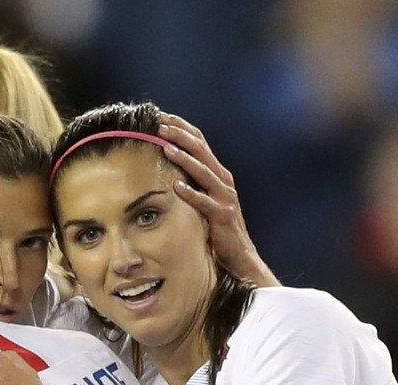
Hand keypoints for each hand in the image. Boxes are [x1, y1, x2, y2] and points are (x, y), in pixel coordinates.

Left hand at [157, 112, 279, 287]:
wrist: (238, 255)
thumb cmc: (216, 227)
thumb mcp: (205, 198)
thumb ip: (194, 182)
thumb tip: (168, 166)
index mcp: (218, 173)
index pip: (199, 142)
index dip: (181, 127)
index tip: (160, 117)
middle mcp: (223, 181)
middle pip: (201, 150)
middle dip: (180, 135)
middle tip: (159, 125)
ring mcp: (225, 197)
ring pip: (204, 171)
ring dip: (184, 157)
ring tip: (165, 146)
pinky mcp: (222, 216)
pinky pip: (204, 202)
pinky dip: (191, 193)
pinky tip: (177, 185)